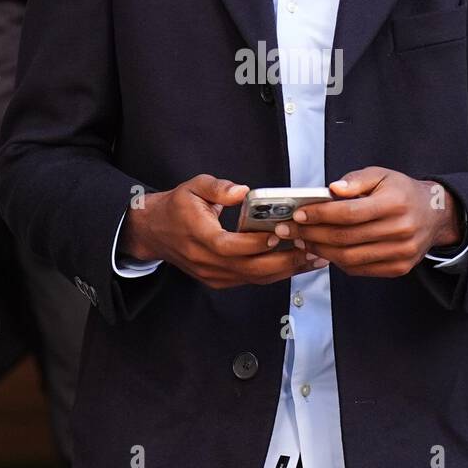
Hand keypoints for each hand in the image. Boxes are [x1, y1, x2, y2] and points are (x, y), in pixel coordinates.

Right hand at [121, 174, 327, 289]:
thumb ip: (218, 188)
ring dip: (285, 270)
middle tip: (310, 249)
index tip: (278, 233)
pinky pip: (250, 280)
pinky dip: (274, 273)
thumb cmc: (177, 207)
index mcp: (198, 236)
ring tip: (312, 258)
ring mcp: (212, 274)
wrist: (155, 231)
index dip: (255, 243)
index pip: (229, 246)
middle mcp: (205, 260)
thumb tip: (242, 191)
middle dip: (282, 260)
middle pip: (248, 269)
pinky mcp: (219, 280)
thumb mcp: (193, 186)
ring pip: (253, 278)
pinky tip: (295, 264)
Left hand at [272, 166, 461, 277]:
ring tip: (303, 240)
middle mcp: (400, 230)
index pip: (349, 213)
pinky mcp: (399, 268)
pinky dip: (338, 261)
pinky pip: (360, 269)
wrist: (434, 215)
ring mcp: (401, 253)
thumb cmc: (402, 192)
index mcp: (395, 203)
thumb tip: (331, 190)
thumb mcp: (382, 175)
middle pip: (346, 238)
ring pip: (350, 257)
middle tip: (291, 229)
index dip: (320, 214)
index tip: (299, 213)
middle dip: (312, 234)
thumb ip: (355, 180)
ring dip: (320, 250)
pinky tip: (324, 250)